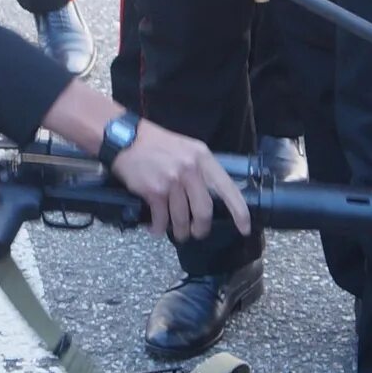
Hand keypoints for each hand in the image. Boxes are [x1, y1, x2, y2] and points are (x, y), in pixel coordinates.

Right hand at [108, 121, 251, 241]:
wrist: (127, 139)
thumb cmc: (157, 145)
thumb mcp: (187, 149)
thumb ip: (200, 170)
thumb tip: (211, 196)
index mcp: (203, 159)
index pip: (228, 189)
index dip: (239, 212)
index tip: (244, 228)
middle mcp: (190, 170)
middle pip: (204, 211)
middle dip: (201, 228)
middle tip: (197, 232)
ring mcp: (172, 181)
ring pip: (182, 219)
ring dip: (179, 231)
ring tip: (177, 233)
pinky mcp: (154, 191)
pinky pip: (161, 219)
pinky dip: (158, 228)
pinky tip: (155, 228)